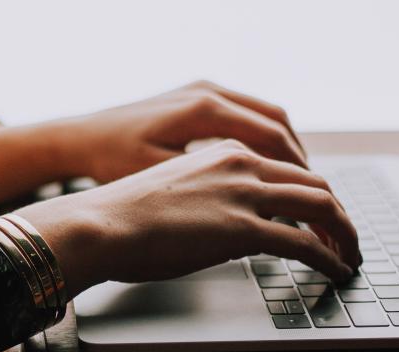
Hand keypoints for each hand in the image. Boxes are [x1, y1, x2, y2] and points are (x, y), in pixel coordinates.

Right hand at [14, 141, 359, 296]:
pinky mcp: (243, 229)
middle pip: (315, 183)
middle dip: (339, 214)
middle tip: (347, 239)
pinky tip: (335, 271)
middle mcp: (241, 164)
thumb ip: (210, 200)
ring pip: (322, 206)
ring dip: (344, 234)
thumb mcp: (174, 193)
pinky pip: (306, 243)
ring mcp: (245, 194)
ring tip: (350, 257)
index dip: (314, 194)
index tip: (322, 217)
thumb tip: (226, 229)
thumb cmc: (122, 217)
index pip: (288, 168)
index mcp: (224, 152)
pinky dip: (330, 257)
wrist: (100, 224)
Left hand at [51, 80, 306, 182]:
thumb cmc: (111, 162)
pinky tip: (268, 168)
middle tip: (319, 198)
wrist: (79, 138)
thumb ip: (211, 191)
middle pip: (278, 124)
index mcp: (204, 110)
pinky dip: (265, 140)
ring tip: (301, 186)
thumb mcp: (162, 180)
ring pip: (267, 116)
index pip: (273, 139)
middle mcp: (209, 93)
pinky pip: (247, 115)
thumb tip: (259, 213)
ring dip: (287, 150)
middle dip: (302, 164)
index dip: (299, 174)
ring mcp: (203, 91)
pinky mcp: (196, 97)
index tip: (315, 202)